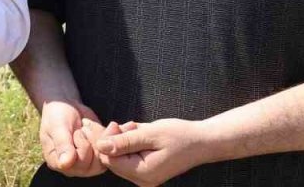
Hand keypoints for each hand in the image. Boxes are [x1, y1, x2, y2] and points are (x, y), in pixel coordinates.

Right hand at [37, 100, 104, 176]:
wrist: (66, 106)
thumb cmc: (57, 115)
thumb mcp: (58, 127)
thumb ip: (62, 145)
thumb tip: (64, 164)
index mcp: (58, 163)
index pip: (79, 165)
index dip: (83, 146)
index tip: (77, 131)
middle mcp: (73, 167)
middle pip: (95, 165)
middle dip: (93, 141)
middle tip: (84, 127)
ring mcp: (88, 162)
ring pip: (105, 159)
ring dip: (101, 138)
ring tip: (90, 125)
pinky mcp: (99, 155)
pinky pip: (113, 152)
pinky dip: (110, 136)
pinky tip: (104, 126)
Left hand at [94, 119, 211, 186]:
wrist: (203, 142)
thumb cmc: (180, 136)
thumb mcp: (150, 134)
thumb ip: (124, 141)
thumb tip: (100, 146)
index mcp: (143, 173)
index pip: (108, 158)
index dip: (107, 140)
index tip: (117, 124)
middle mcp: (142, 180)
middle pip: (112, 159)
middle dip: (115, 139)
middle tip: (129, 125)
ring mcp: (145, 177)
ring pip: (119, 156)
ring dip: (123, 140)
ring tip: (137, 128)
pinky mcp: (147, 171)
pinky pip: (128, 157)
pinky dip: (130, 143)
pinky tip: (140, 133)